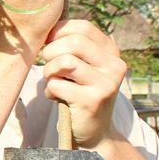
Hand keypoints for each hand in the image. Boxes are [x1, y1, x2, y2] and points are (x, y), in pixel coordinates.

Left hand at [41, 20, 127, 148]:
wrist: (94, 132)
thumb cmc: (79, 92)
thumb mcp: (81, 65)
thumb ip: (71, 45)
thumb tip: (44, 27)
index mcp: (111, 52)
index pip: (82, 27)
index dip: (58, 32)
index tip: (48, 44)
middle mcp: (114, 65)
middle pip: (73, 42)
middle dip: (51, 52)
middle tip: (50, 67)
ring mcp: (106, 83)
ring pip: (64, 62)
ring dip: (49, 72)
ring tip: (54, 82)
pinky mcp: (93, 100)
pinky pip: (57, 84)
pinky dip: (49, 91)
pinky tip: (58, 98)